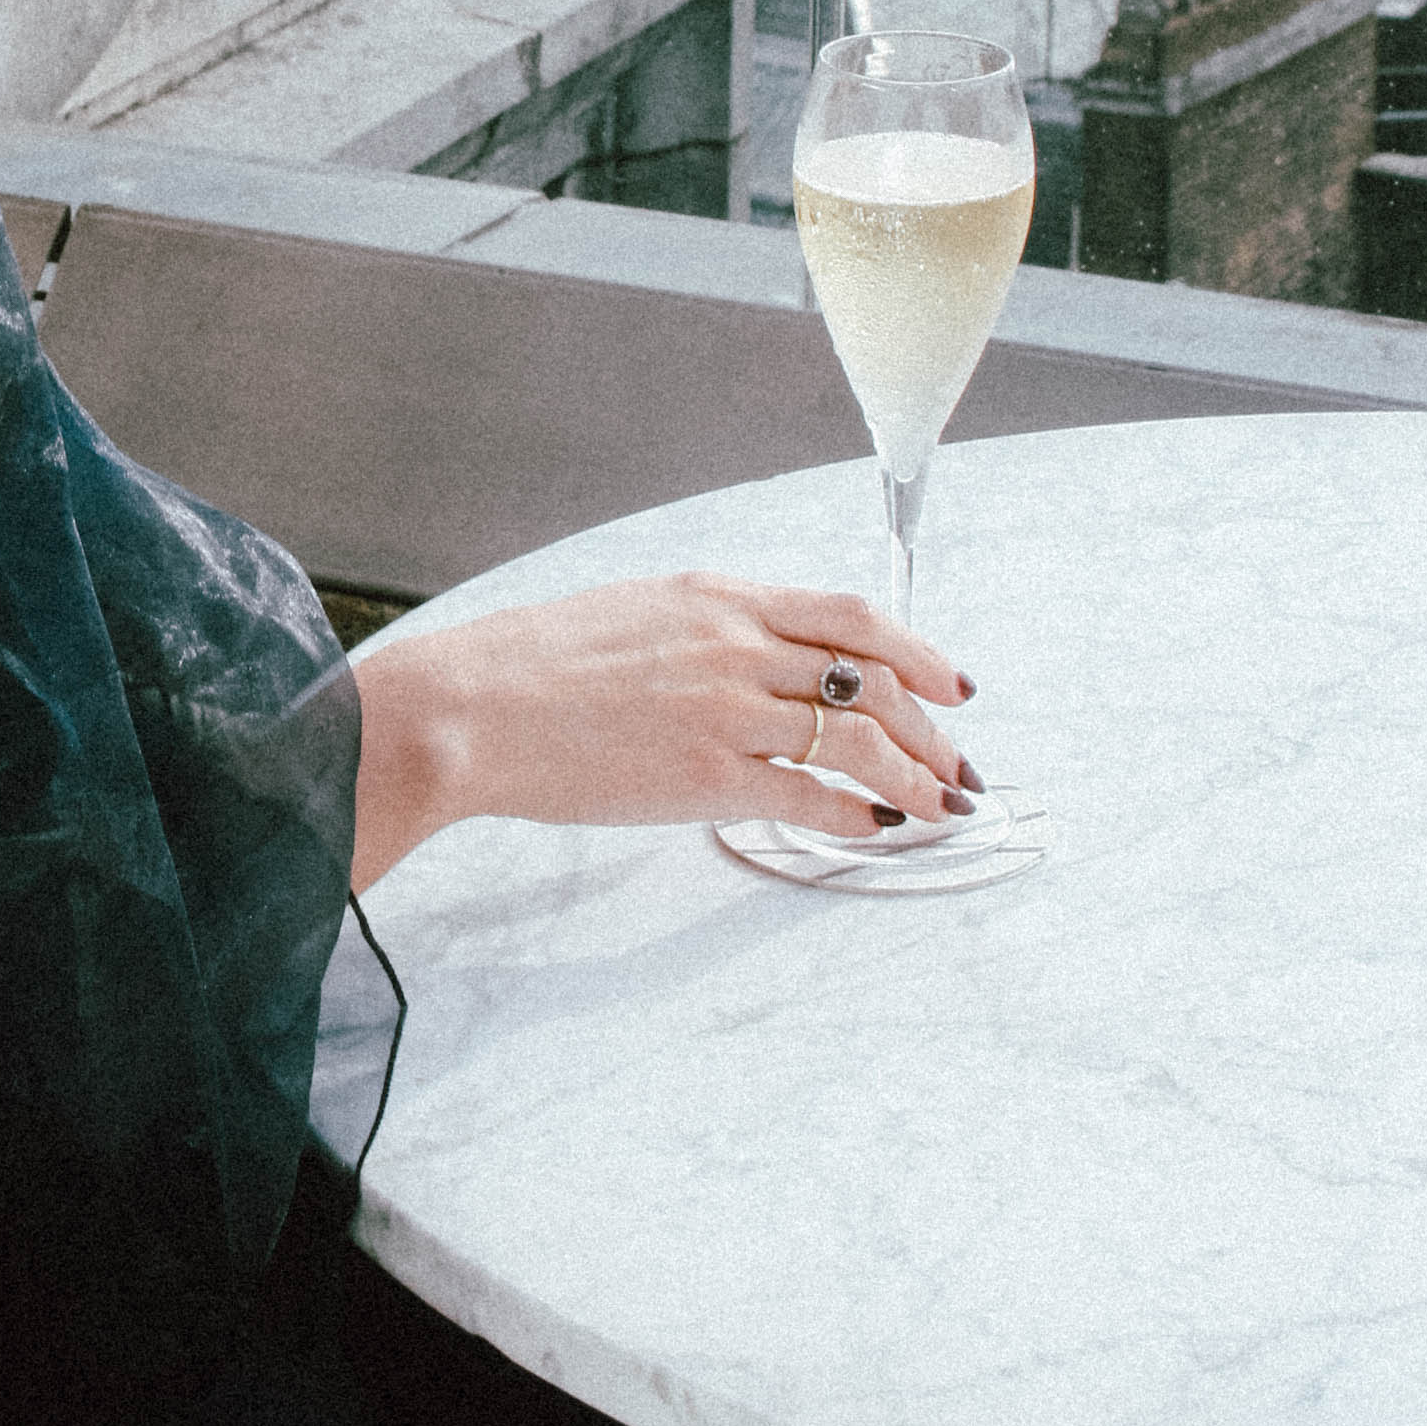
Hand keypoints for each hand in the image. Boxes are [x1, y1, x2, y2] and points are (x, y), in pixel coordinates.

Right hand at [349, 573, 973, 892]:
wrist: (470, 708)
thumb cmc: (534, 665)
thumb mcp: (636, 612)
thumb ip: (708, 628)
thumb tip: (766, 659)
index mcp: (719, 598)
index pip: (853, 618)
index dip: (919, 652)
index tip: (951, 683)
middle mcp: (737, 646)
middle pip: (873, 681)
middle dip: (932, 728)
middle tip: (955, 763)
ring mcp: (727, 710)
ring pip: (859, 740)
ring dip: (915, 777)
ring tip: (938, 805)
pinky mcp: (708, 776)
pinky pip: (811, 796)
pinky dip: (857, 814)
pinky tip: (874, 828)